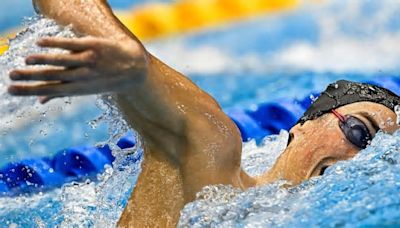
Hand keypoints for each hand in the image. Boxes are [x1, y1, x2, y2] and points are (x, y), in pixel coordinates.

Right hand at [9, 37, 147, 102]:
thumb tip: (39, 102)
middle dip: (30, 78)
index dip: (29, 91)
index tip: (11, 90)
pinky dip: (57, 44)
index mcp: (78, 88)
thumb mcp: (85, 90)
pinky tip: (41, 43)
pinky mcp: (94, 46)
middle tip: (10, 76)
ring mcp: (89, 61)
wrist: (134, 68)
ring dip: (43, 60)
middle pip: (52, 77)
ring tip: (26, 61)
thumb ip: (61, 92)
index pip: (49, 90)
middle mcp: (83, 76)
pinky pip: (73, 45)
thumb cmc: (106, 79)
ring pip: (62, 61)